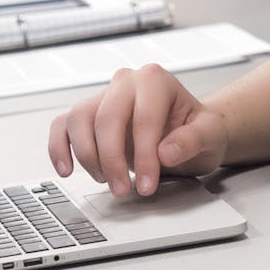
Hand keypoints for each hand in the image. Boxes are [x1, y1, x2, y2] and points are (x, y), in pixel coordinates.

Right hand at [48, 65, 228, 195]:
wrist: (188, 132)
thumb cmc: (196, 129)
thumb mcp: (210, 135)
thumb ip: (193, 140)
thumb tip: (168, 151)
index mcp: (156, 80)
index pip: (144, 118)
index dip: (144, 155)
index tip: (147, 184)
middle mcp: (126, 82)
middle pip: (107, 117)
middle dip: (112, 159)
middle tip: (123, 189)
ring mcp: (104, 96)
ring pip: (80, 119)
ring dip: (88, 156)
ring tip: (105, 181)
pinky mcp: (88, 114)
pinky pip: (63, 125)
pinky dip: (59, 147)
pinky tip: (66, 169)